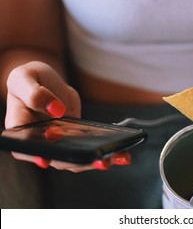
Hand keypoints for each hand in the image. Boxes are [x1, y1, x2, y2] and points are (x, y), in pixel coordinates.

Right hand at [5, 61, 130, 171]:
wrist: (47, 81)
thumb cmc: (30, 79)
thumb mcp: (25, 78)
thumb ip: (34, 93)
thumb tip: (56, 109)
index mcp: (21, 128)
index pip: (25, 148)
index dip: (35, 156)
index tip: (47, 161)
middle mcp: (40, 141)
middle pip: (58, 158)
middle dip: (79, 162)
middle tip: (100, 161)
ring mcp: (60, 142)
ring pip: (76, 158)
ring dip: (96, 161)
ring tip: (117, 158)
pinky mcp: (76, 138)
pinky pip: (89, 148)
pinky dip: (106, 152)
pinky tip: (122, 153)